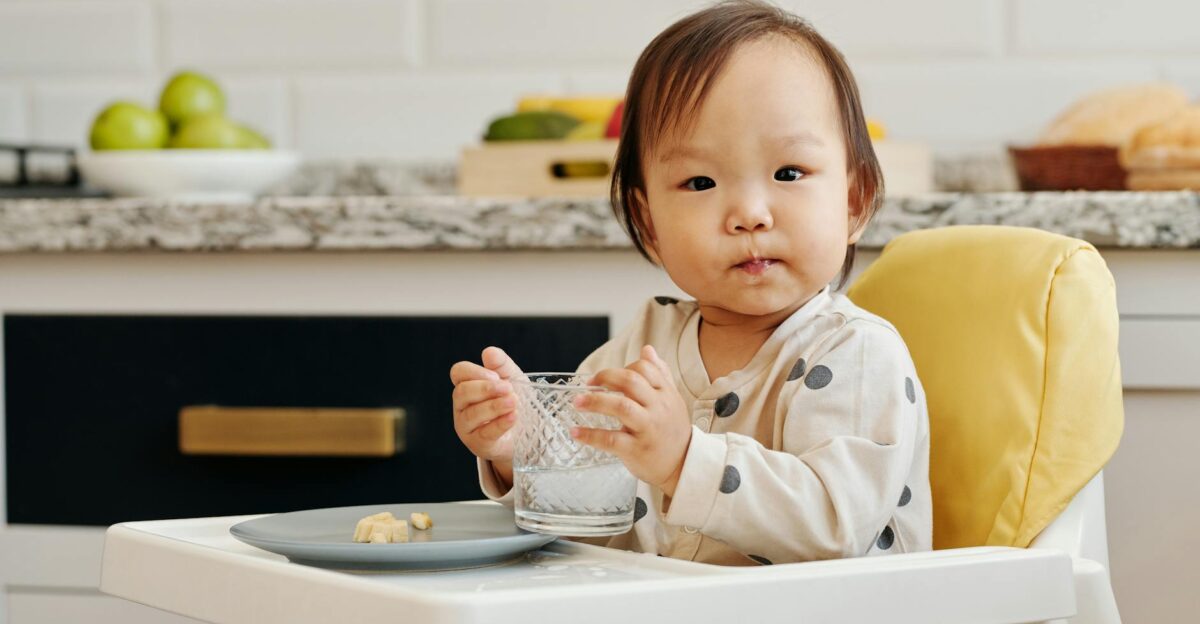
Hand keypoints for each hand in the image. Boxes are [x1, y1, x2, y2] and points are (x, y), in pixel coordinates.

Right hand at [450, 346, 523, 488]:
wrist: (525, 432)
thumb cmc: (512, 402)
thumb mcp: (512, 379)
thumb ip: (501, 365)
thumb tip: (488, 352)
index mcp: (467, 386)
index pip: (458, 372)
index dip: (474, 372)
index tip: (496, 376)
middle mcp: (462, 406)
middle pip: (462, 392)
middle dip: (485, 389)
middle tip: (508, 388)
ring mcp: (467, 426)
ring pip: (472, 414)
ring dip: (494, 406)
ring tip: (513, 402)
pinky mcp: (478, 444)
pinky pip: (485, 433)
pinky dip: (500, 424)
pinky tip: (512, 417)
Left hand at [571, 345, 691, 496]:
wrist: (684, 465)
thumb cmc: (672, 431)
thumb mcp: (672, 400)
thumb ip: (660, 374)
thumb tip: (647, 350)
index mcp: (665, 394)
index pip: (645, 369)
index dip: (622, 368)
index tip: (606, 377)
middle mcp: (658, 408)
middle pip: (631, 382)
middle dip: (606, 377)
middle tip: (588, 383)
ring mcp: (647, 429)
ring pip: (621, 407)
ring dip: (595, 401)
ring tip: (577, 402)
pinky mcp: (637, 450)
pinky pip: (611, 440)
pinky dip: (591, 435)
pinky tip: (576, 432)